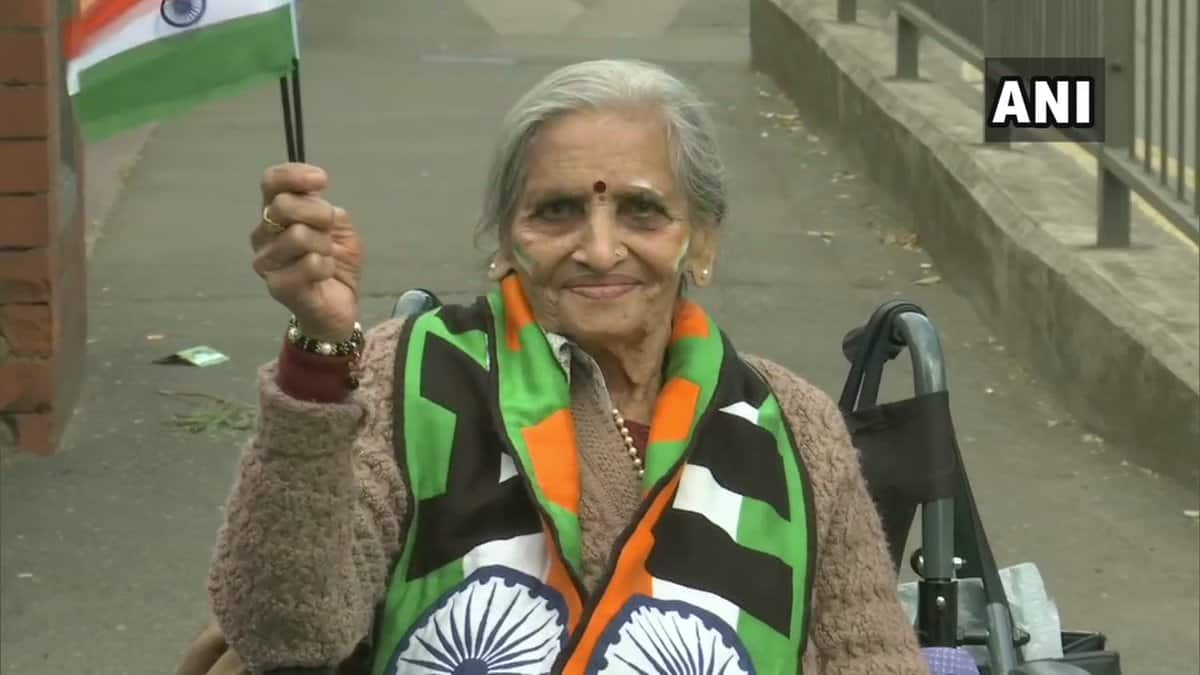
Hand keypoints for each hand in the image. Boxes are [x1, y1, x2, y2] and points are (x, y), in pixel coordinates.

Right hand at [251, 164, 362, 341]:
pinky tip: (325, 274)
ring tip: (327, 256)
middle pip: (283, 205)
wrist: (340, 304)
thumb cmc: (335, 262)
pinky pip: (309, 263)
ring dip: (324, 244)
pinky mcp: (278, 286)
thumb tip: (314, 192)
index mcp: (275, 214)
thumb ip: (325, 207)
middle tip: (329, 228)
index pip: (271, 182)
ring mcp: (267, 262)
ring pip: (298, 235)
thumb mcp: (339, 228)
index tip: (322, 180)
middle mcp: (263, 235)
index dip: (294, 175)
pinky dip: (327, 266)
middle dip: (318, 213)